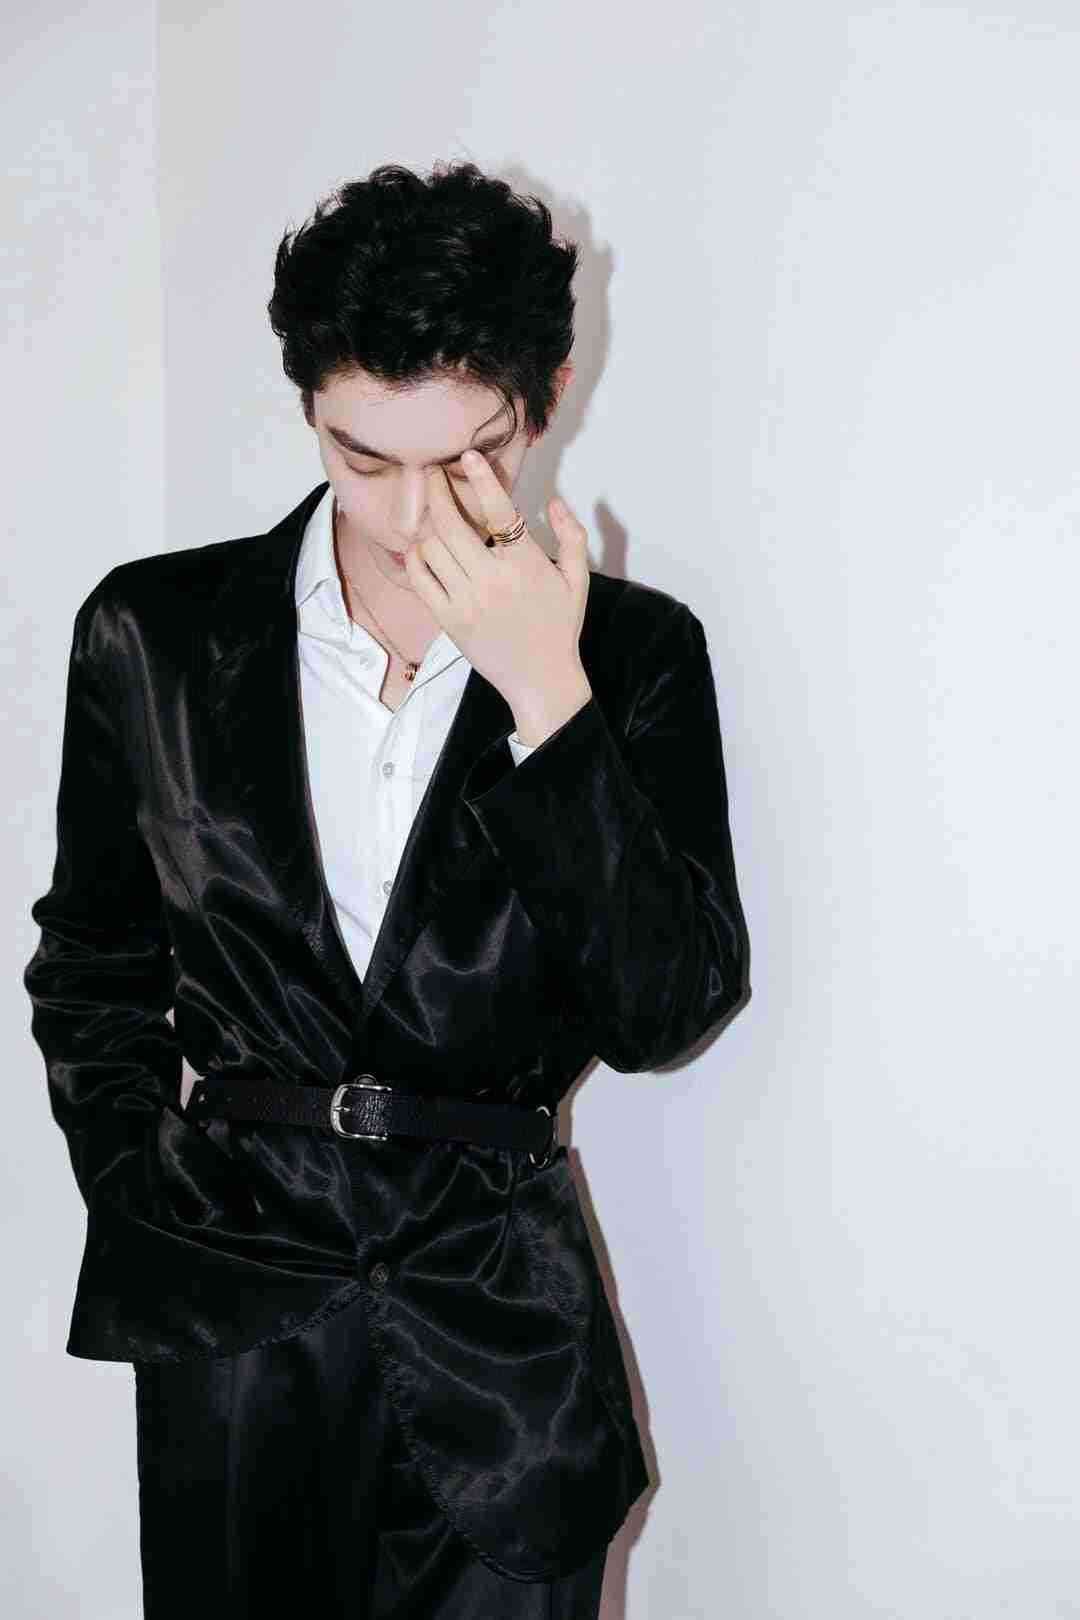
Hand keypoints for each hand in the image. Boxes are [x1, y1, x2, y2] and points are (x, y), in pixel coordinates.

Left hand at [403, 450, 592, 738]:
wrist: (540, 680)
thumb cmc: (560, 627)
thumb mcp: (577, 580)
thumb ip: (571, 535)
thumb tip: (554, 501)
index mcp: (526, 566)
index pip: (499, 513)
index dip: (481, 480)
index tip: (467, 456)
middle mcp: (492, 581)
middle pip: (451, 524)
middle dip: (437, 491)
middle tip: (433, 473)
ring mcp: (466, 601)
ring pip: (432, 548)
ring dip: (426, 523)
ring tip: (429, 509)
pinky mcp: (448, 620)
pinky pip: (421, 579)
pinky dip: (416, 556)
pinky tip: (420, 544)